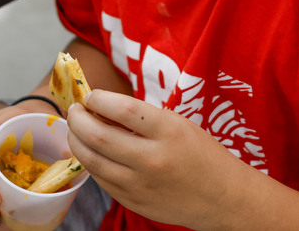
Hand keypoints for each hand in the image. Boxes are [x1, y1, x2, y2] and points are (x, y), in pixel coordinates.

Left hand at [66, 90, 247, 228]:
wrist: (224, 197)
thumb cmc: (202, 154)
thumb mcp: (178, 124)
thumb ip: (142, 118)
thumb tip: (102, 108)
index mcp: (168, 131)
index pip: (122, 109)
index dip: (98, 99)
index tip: (91, 96)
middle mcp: (152, 159)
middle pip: (99, 136)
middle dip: (78, 119)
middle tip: (74, 111)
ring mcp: (141, 185)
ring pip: (93, 161)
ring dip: (77, 141)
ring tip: (76, 130)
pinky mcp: (134, 202)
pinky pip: (101, 180)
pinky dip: (91, 162)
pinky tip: (91, 152)